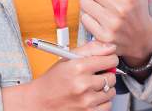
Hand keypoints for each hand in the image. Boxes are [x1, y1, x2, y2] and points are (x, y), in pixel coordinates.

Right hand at [2, 40, 117, 109]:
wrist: (40, 102)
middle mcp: (83, 84)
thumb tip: (109, 47)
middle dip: (106, 74)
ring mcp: (86, 101)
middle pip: (112, 76)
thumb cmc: (52, 81)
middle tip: (96, 75)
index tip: (107, 61)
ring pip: (111, 91)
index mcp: (78, 67)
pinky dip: (102, 101)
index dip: (110, 59)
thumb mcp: (67, 59)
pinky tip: (92, 96)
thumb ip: (90, 49)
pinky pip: (107, 105)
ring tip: (92, 86)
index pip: (110, 60)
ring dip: (105, 88)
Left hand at [81, 0, 151, 66]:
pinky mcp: (102, 36)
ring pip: (84, 2)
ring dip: (90, 3)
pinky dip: (90, 18)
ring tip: (102, 6)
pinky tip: (100, 18)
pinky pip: (84, 18)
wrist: (142, 38)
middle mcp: (120, 7)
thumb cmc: (139, 6)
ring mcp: (111, 23)